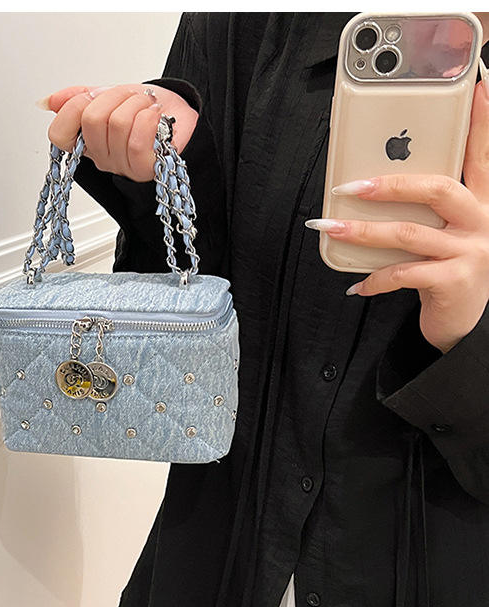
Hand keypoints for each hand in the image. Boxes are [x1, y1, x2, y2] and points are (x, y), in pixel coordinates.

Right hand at [42, 83, 197, 181]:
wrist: (181, 115)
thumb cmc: (147, 108)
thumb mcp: (108, 95)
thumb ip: (78, 98)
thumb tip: (48, 103)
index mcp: (88, 142)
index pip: (60, 135)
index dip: (73, 109)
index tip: (92, 97)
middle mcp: (102, 157)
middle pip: (91, 120)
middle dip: (113, 96)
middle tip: (129, 97)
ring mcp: (122, 166)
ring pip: (117, 125)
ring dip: (136, 104)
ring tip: (146, 106)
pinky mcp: (146, 169)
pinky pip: (137, 140)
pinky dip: (149, 118)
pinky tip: (155, 117)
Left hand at [307, 82, 488, 354]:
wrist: (463, 321)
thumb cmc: (447, 269)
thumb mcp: (443, 234)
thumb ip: (424, 211)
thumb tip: (374, 186)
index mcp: (482, 203)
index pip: (482, 155)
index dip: (481, 122)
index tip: (479, 85)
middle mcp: (482, 222)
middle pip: (438, 189)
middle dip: (389, 183)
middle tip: (349, 184)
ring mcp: (470, 252)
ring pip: (408, 233)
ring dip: (363, 231)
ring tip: (331, 227)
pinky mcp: (453, 280)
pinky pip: (403, 274)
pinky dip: (374, 280)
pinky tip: (357, 286)